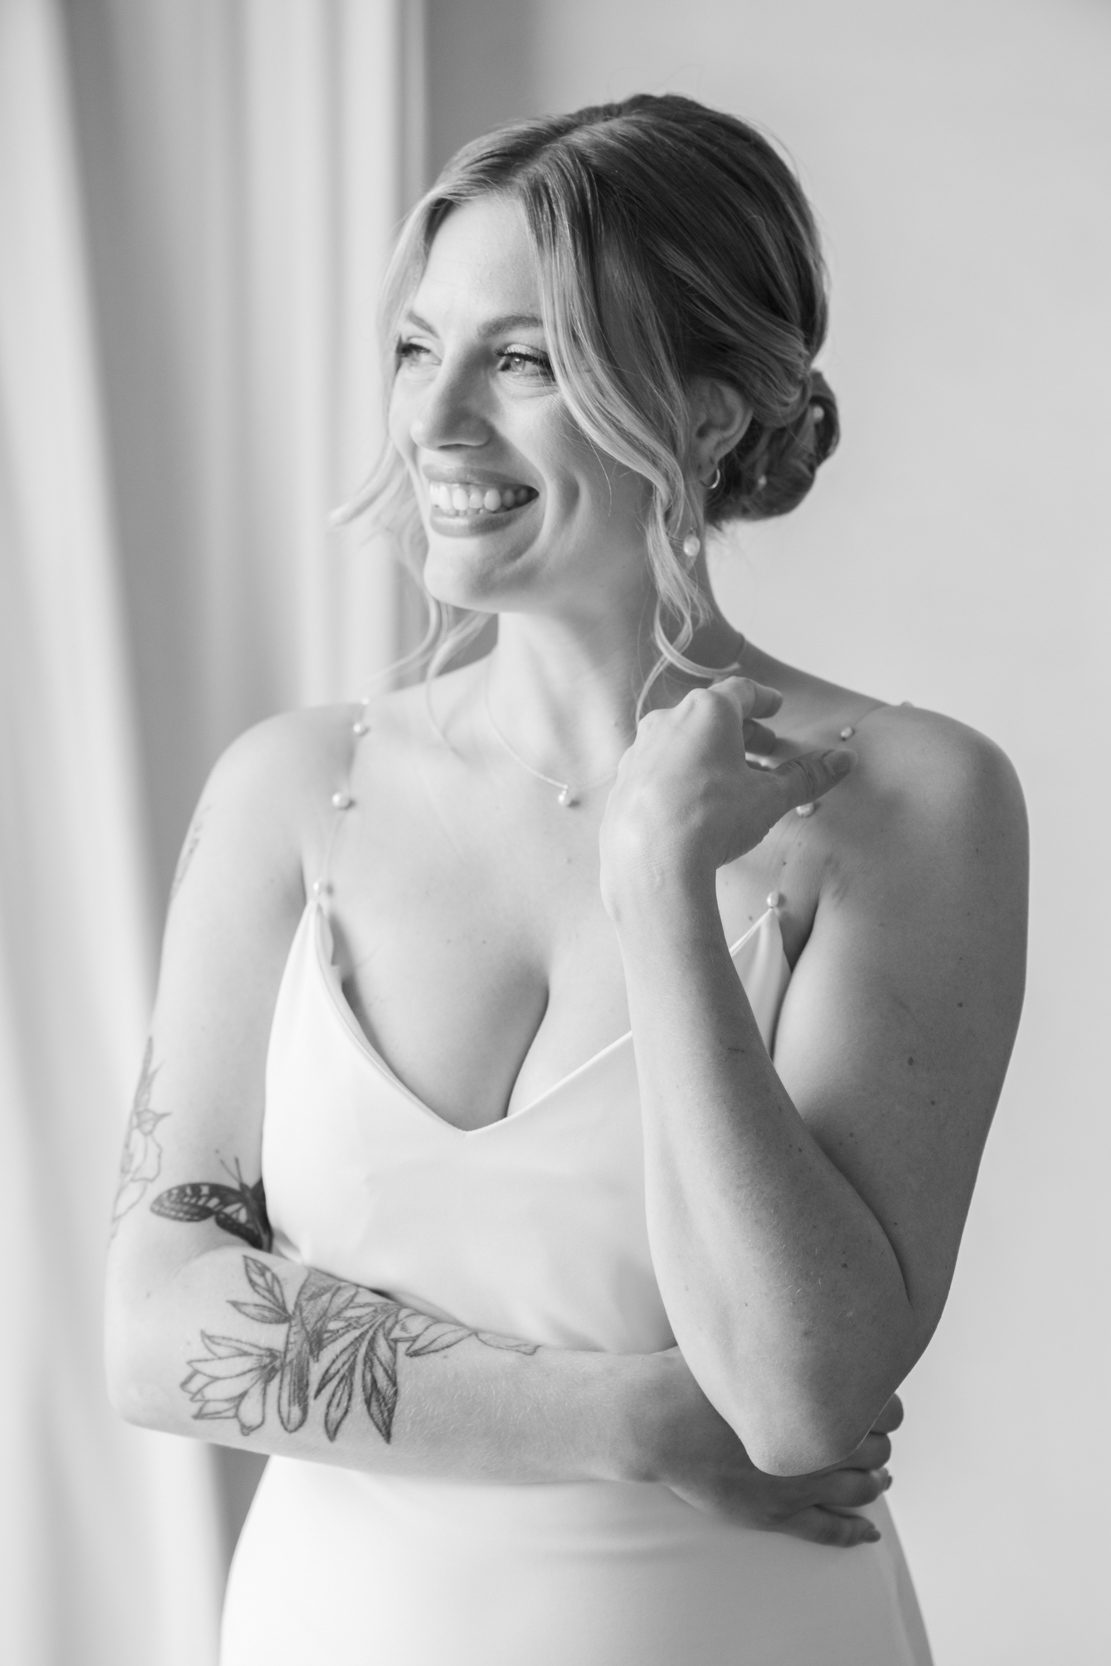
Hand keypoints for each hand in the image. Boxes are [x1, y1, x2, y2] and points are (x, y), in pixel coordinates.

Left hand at [600, 678, 854, 900]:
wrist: (650, 860)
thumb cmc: (713, 818)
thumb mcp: (769, 798)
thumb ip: (807, 776)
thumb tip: (845, 760)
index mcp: (707, 712)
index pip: (741, 692)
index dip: (763, 699)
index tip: (776, 706)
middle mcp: (667, 721)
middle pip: (709, 716)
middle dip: (741, 731)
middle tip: (764, 746)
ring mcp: (640, 751)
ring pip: (681, 741)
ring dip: (709, 753)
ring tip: (732, 778)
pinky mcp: (623, 782)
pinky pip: (659, 769)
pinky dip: (681, 775)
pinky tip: (693, 800)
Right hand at [647, 1349, 898, 1548]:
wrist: (657, 1419)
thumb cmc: (692, 1375)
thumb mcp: (745, 1342)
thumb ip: (780, 1338)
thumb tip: (797, 1311)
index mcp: (814, 1400)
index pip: (882, 1407)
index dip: (886, 1406)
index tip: (878, 1400)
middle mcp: (816, 1446)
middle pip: (877, 1449)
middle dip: (882, 1443)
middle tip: (878, 1436)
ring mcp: (798, 1484)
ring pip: (860, 1490)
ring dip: (876, 1483)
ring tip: (881, 1478)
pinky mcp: (776, 1514)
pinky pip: (828, 1531)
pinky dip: (855, 1533)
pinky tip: (869, 1532)